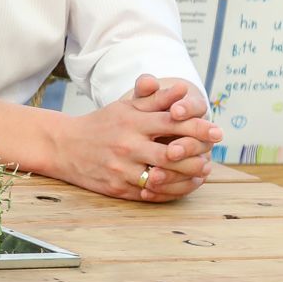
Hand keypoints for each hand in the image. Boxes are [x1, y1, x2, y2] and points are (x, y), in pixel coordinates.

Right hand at [60, 74, 219, 200]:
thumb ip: (154, 98)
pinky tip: (182, 187)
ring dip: (187, 176)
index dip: (198, 127)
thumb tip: (182, 88)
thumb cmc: (101, 124)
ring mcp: (122, 168)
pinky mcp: (118, 187)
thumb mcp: (125, 106)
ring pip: (163, 176)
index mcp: (132, 121)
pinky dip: (170, 191)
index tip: (218, 131)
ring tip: (203, 172)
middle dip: (197, 155)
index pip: (172, 123)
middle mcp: (128, 144)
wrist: (64, 146)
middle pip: (172, 153)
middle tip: (213, 155)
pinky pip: (150, 193)